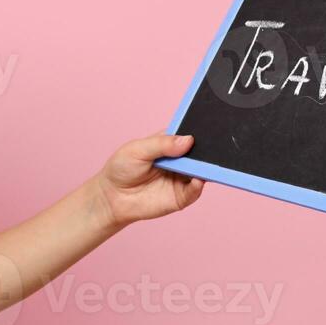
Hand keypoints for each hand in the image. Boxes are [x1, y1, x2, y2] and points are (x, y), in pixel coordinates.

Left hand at [91, 132, 205, 229]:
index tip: (209, 127)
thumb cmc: (121, 168)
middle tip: (213, 147)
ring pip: (202, 171)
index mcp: (170, 143)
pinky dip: (199, 185)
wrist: (112, 197)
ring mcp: (182, 178)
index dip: (199, 130)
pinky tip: (198, 180)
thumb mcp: (138, 149)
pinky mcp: (181, 196)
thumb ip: (162, 144)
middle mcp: (180, 160)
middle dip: (208, 150)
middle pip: (200, 153)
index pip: (190, 133)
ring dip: (207, 168)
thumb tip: (188, 140)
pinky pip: (195, 191)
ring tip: (207, 164)